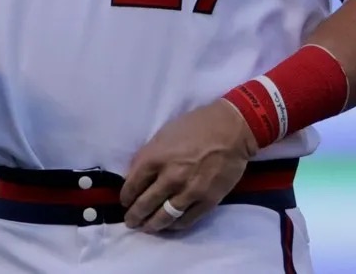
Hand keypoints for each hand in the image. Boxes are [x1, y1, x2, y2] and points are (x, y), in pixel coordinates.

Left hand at [119, 99, 257, 233]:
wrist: (231, 130)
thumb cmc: (195, 126)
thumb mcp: (163, 135)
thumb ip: (148, 156)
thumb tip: (136, 176)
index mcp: (155, 158)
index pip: (132, 186)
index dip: (126, 197)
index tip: (125, 202)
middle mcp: (170, 177)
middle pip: (145, 205)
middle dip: (134, 216)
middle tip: (131, 222)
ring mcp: (189, 191)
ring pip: (164, 217)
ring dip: (152, 226)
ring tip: (147, 228)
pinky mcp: (207, 201)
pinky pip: (186, 220)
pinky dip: (175, 226)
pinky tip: (170, 226)